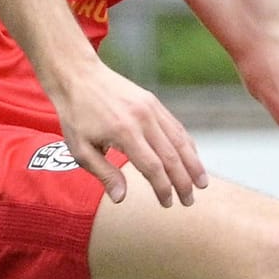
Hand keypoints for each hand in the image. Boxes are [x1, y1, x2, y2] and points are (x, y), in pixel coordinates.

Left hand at [49, 63, 207, 207]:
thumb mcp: (80, 149)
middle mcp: (142, 119)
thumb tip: (122, 198)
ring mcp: (151, 107)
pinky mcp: (153, 101)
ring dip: (193, 163)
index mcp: (124, 132)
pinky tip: (191, 158)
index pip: (153, 167)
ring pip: (180, 140)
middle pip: (172, 156)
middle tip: (189, 201)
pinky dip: (187, 144)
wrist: (78, 75)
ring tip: (201, 183)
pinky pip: (175, 126)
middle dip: (183, 181)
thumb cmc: (76, 115)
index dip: (163, 188)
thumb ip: (104, 173)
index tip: (168, 204)